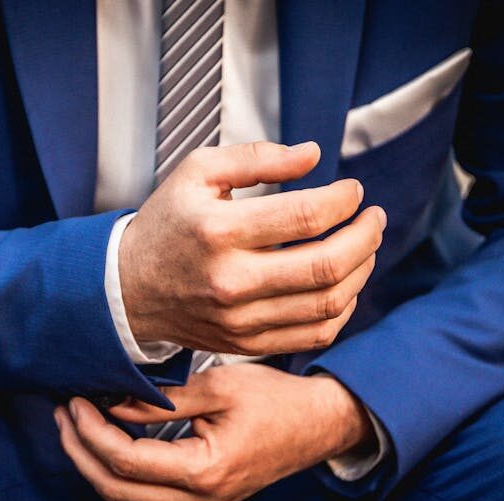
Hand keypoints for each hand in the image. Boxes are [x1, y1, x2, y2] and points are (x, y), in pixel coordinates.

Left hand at [54, 363, 370, 500]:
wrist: (319, 424)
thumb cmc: (277, 401)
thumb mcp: (219, 387)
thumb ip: (163, 399)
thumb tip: (114, 402)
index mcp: (204, 471)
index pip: (125, 460)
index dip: (91, 432)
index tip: (75, 402)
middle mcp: (199, 499)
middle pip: (116, 489)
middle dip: (79, 452)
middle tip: (62, 414)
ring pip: (126, 498)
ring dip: (94, 463)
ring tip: (74, 426)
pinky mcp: (202, 499)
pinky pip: (145, 495)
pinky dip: (118, 470)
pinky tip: (107, 440)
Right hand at [120, 141, 385, 354]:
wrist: (128, 288)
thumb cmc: (167, 223)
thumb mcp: (197, 172)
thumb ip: (256, 156)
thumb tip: (312, 155)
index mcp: (218, 230)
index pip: (306, 216)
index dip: (344, 200)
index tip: (352, 190)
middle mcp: (231, 280)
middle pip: (326, 265)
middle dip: (366, 236)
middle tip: (374, 217)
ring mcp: (240, 319)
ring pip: (328, 303)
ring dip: (361, 270)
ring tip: (366, 246)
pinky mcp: (246, 343)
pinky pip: (313, 335)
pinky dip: (342, 309)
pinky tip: (344, 285)